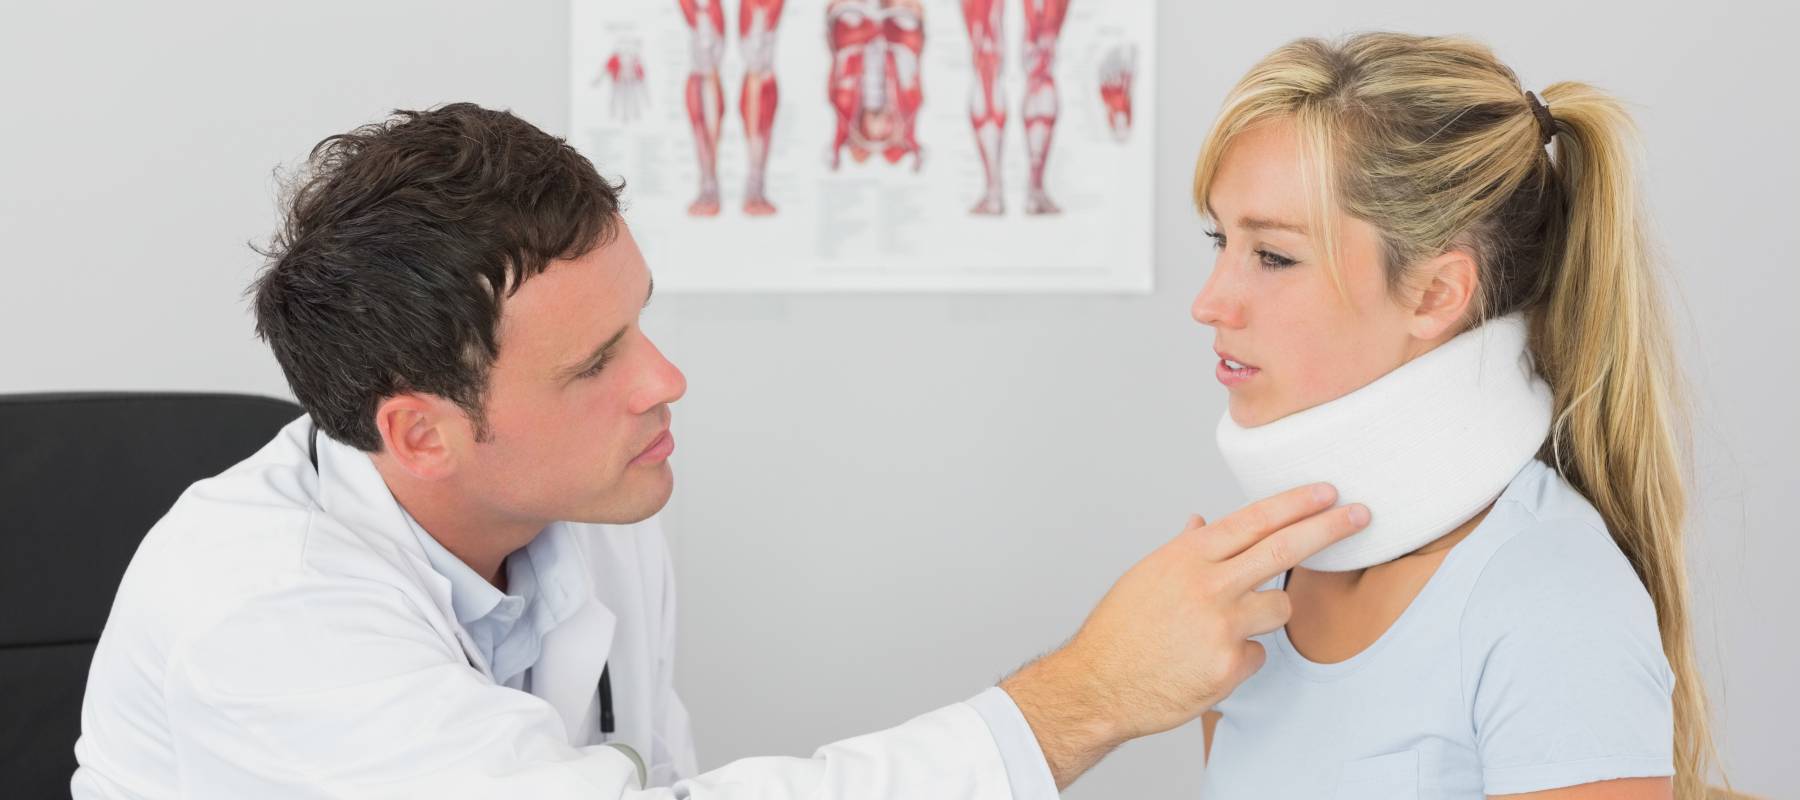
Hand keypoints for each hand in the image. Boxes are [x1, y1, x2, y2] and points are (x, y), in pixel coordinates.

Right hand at [1001, 484, 1368, 787]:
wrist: (1097, 685)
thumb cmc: (1120, 630)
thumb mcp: (1147, 577)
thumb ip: (1184, 550)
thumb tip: (1201, 522)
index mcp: (1187, 557)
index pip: (1252, 520)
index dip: (1294, 503)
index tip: (1327, 492)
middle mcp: (1207, 585)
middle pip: (1282, 550)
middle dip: (1328, 529)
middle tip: (1361, 515)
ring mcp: (1220, 626)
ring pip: (1278, 608)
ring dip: (1266, 614)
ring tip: (1222, 629)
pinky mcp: (1228, 665)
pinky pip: (1258, 653)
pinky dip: (1239, 658)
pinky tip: (1205, 662)